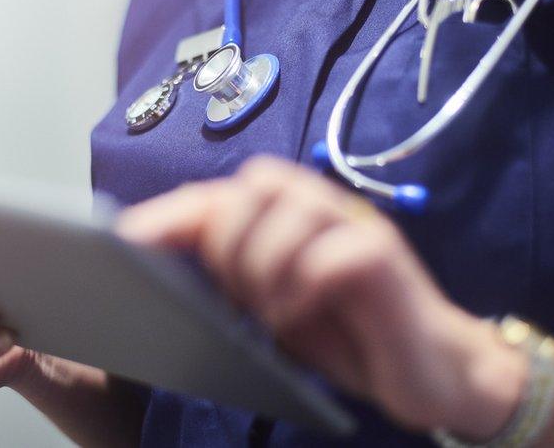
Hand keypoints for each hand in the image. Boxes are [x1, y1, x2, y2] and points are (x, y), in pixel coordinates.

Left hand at [116, 157, 526, 439]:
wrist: (431, 368)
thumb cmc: (346, 333)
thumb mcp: (276, 304)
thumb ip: (234, 277)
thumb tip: (163, 272)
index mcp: (289, 214)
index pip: (218, 196)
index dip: (168, 215)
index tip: (122, 241)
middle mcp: (322, 206)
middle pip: (251, 185)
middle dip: (227, 241)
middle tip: (239, 295)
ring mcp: (356, 226)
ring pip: (286, 205)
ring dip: (262, 264)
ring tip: (269, 311)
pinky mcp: (385, 257)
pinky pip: (332, 252)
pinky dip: (302, 287)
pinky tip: (297, 318)